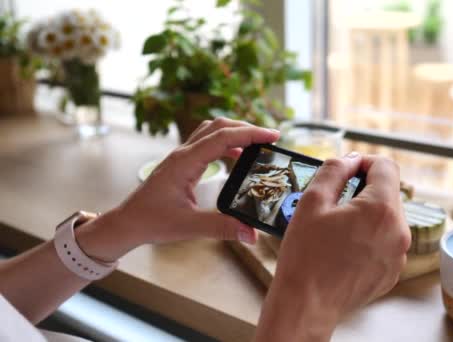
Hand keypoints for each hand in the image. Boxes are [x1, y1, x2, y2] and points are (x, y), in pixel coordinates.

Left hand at [76, 118, 279, 261]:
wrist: (127, 222)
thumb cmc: (151, 221)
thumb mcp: (188, 226)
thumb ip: (221, 228)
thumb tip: (251, 233)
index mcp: (185, 162)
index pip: (222, 137)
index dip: (250, 134)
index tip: (273, 136)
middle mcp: (183, 153)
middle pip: (219, 126)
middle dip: (246, 128)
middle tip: (270, 138)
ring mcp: (182, 156)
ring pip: (212, 131)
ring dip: (235, 132)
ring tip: (257, 144)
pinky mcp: (182, 163)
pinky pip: (207, 143)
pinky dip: (226, 144)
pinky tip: (237, 157)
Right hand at [255, 153, 410, 340]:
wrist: (307, 304)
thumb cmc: (306, 256)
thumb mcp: (312, 201)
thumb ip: (334, 170)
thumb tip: (350, 159)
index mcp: (381, 209)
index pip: (386, 166)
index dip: (364, 162)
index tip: (347, 171)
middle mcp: (398, 230)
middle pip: (389, 192)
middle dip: (364, 189)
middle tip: (335, 201)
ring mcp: (398, 254)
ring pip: (388, 217)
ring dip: (367, 213)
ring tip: (338, 227)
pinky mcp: (393, 271)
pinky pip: (387, 241)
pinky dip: (370, 236)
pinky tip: (345, 247)